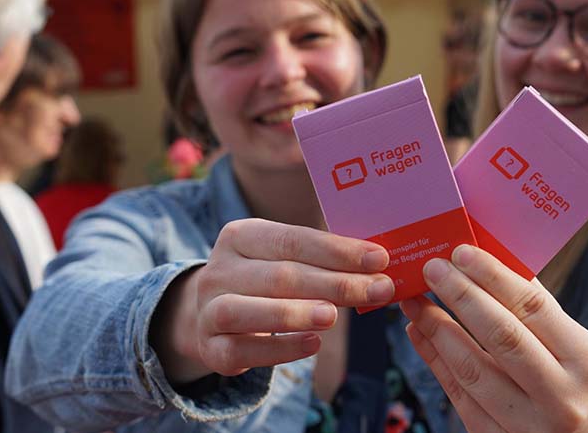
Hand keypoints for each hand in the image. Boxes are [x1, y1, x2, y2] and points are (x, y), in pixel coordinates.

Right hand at [151, 219, 393, 383]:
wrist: (210, 314)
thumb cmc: (264, 279)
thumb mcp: (283, 259)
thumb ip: (320, 259)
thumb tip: (379, 265)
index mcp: (241, 236)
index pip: (293, 239)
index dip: (338, 250)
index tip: (379, 259)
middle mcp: (219, 269)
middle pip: (280, 275)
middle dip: (335, 283)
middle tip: (378, 290)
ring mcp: (208, 309)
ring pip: (247, 310)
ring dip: (296, 312)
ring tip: (335, 316)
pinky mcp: (210, 348)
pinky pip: (242, 351)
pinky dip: (279, 349)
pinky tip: (312, 345)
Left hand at [400, 245, 587, 432]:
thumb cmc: (572, 377)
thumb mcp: (573, 343)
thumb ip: (536, 309)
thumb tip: (488, 261)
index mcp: (584, 360)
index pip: (533, 308)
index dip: (494, 277)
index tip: (462, 252)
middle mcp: (559, 397)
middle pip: (502, 337)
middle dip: (462, 297)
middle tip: (433, 269)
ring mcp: (527, 425)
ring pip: (472, 370)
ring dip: (437, 329)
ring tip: (416, 300)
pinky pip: (457, 395)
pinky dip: (434, 359)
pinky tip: (419, 332)